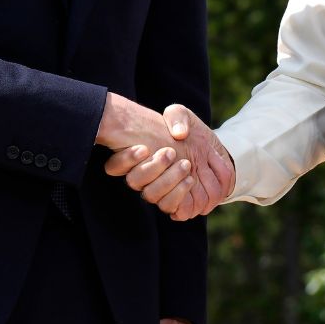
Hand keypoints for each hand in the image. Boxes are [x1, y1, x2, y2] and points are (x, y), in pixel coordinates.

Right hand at [98, 99, 234, 219]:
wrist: (209, 152)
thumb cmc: (188, 132)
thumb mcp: (182, 116)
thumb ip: (177, 117)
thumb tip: (178, 133)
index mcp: (136, 156)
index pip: (115, 165)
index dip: (125, 160)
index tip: (144, 148)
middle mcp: (142, 176)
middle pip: (134, 181)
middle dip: (152, 167)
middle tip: (171, 152)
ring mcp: (156, 190)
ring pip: (150, 195)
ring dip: (167, 181)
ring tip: (186, 164)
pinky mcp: (172, 201)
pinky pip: (168, 207)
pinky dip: (178, 195)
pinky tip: (189, 180)